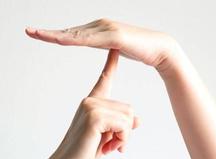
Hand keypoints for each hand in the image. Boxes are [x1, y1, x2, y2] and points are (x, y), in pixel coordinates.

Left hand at [25, 18, 179, 71]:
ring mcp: (107, 29)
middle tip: (29, 32)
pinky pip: (91, 40)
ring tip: (38, 35)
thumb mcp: (116, 48)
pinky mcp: (114, 36)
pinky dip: (75, 40)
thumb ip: (105, 46)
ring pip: (77, 34)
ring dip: (56, 35)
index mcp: (99, 30)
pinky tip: (62, 40)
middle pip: (71, 31)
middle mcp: (100, 26)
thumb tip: (97, 47)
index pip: (73, 34)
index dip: (55, 35)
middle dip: (49, 33)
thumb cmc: (139, 49)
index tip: (39, 36)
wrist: (159, 48)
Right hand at [47, 49, 139, 158]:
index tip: (115, 48)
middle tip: (113, 143)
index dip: (111, 63)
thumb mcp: (108, 135)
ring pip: (128, 117)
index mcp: (92, 101)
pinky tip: (108, 147)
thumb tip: (139, 120)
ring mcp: (91, 106)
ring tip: (109, 145)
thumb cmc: (85, 150)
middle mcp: (91, 100)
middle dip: (125, 130)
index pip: (105, 78)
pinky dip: (122, 139)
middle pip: (128, 108)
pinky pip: (123, 124)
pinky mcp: (94, 116)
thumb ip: (122, 125)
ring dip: (124, 136)